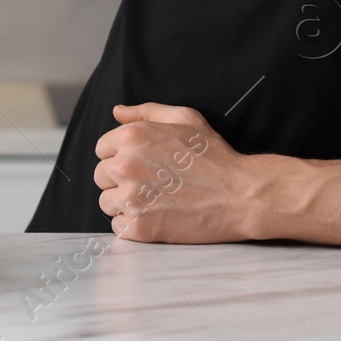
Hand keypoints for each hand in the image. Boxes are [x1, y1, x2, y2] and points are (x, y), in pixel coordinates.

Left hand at [93, 102, 251, 242]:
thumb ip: (146, 112)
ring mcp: (131, 198)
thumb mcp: (185, 118)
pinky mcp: (138, 228)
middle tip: (151, 183)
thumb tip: (117, 112)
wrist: (240, 196)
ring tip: (155, 200)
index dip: (121, 155)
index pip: (102, 148)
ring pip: (106, 202)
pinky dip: (133, 224)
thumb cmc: (215, 156)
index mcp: (132, 136)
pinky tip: (157, 216)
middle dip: (120, 179)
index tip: (143, 164)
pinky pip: (118, 226)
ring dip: (124, 203)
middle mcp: (126, 165)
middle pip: (101, 176)